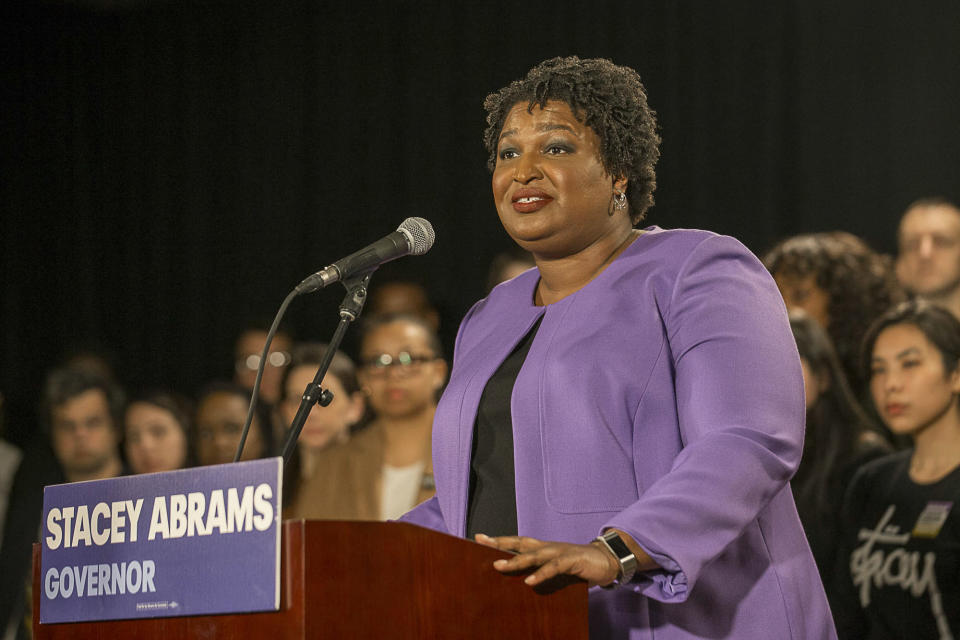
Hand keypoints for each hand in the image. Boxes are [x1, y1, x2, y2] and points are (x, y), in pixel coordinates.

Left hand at [474, 533, 619, 587]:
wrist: (606, 561)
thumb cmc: (577, 566)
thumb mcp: (555, 568)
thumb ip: (540, 571)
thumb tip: (520, 581)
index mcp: (543, 548)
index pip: (517, 542)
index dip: (498, 540)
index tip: (478, 537)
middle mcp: (548, 547)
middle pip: (520, 543)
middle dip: (500, 543)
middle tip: (481, 542)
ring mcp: (559, 552)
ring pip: (534, 555)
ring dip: (516, 561)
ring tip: (499, 566)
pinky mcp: (572, 561)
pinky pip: (554, 567)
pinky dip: (541, 574)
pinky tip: (530, 581)